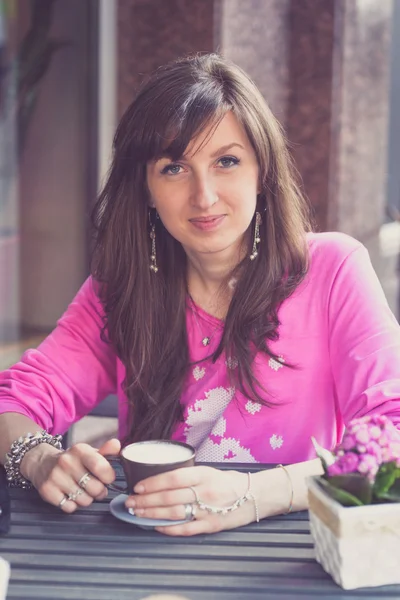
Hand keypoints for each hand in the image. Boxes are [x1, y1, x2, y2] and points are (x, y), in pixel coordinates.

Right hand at [21, 438, 120, 512]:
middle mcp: (66, 462)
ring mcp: (55, 477)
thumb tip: (117, 444)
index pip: (101, 467)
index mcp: (80, 450)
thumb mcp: (88, 453)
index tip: (107, 478)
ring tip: (82, 490)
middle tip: (95, 487)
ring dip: (86, 499)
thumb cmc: (72, 460)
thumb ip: (106, 451)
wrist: (43, 462)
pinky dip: (73, 505)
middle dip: (99, 491)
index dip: (109, 477)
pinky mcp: (47, 491)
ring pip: (84, 500)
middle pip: (95, 488)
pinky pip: (70, 508)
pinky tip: (70, 495)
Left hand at [125, 466, 255, 535]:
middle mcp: (205, 491)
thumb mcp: (209, 471)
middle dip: (146, 500)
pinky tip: (156, 527)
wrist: (255, 495)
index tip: (138, 487)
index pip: (172, 478)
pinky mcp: (211, 526)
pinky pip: (186, 529)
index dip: (152, 483)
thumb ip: (188, 475)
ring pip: (174, 513)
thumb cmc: (229, 481)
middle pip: (169, 497)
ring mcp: (208, 510)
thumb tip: (160, 479)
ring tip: (137, 513)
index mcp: (204, 474)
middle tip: (130, 502)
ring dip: (152, 514)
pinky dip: (168, 528)